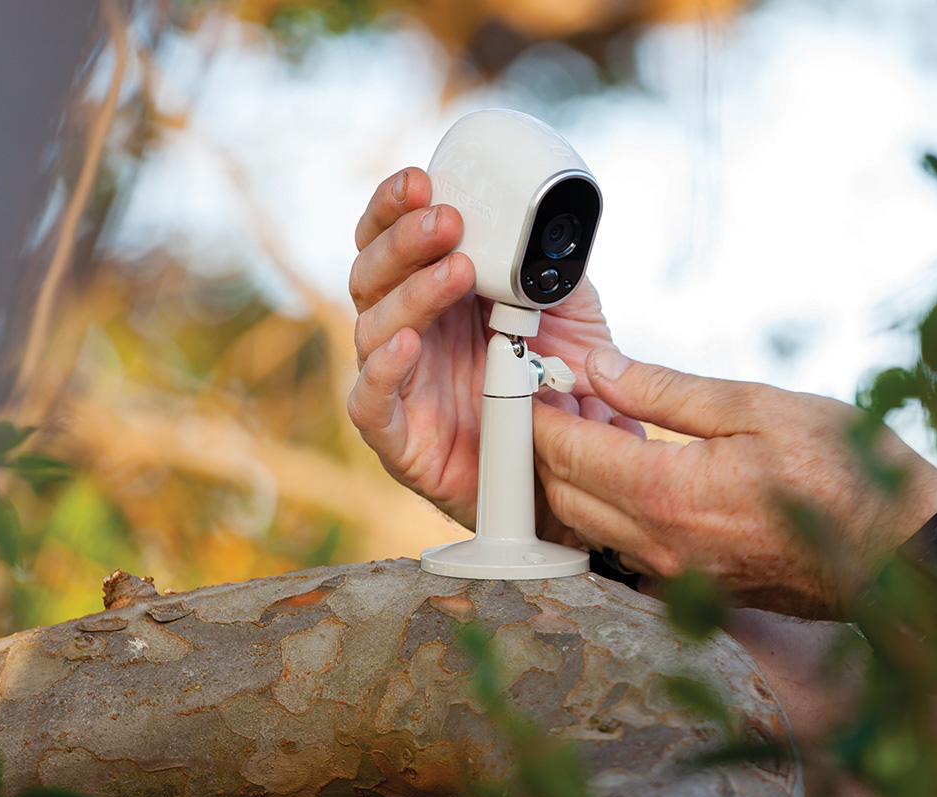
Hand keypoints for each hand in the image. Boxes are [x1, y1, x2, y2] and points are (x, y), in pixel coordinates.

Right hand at [347, 167, 625, 533]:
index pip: (392, 242)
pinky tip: (407, 346)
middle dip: (404, 241)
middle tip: (447, 221)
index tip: (422, 180)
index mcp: (435, 299)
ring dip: (410, 294)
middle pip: (372, 275)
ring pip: (372, 328)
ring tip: (455, 273)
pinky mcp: (397, 438)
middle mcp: (408, 334)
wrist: (565, 476)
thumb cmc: (554, 394)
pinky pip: (368, 403)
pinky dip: (380, 372)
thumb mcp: (568, 320)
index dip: (394, 207)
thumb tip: (547, 224)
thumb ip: (551, 273)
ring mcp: (399, 385)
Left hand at [532, 348, 936, 618]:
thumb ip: (665, 391)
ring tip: (584, 430)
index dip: (538, 414)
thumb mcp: (756, 407)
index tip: (531, 384)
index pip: (567, 452)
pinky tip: (623, 475)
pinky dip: (603, 509)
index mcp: (666, 493)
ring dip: (570, 479)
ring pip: (585, 526)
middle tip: (552, 402)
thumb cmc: (840, 472)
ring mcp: (671, 574)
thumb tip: (600, 369)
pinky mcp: (688, 588)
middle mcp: (656, 543)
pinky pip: (619, 548)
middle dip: (544, 447)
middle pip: (562, 494)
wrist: (897, 552)